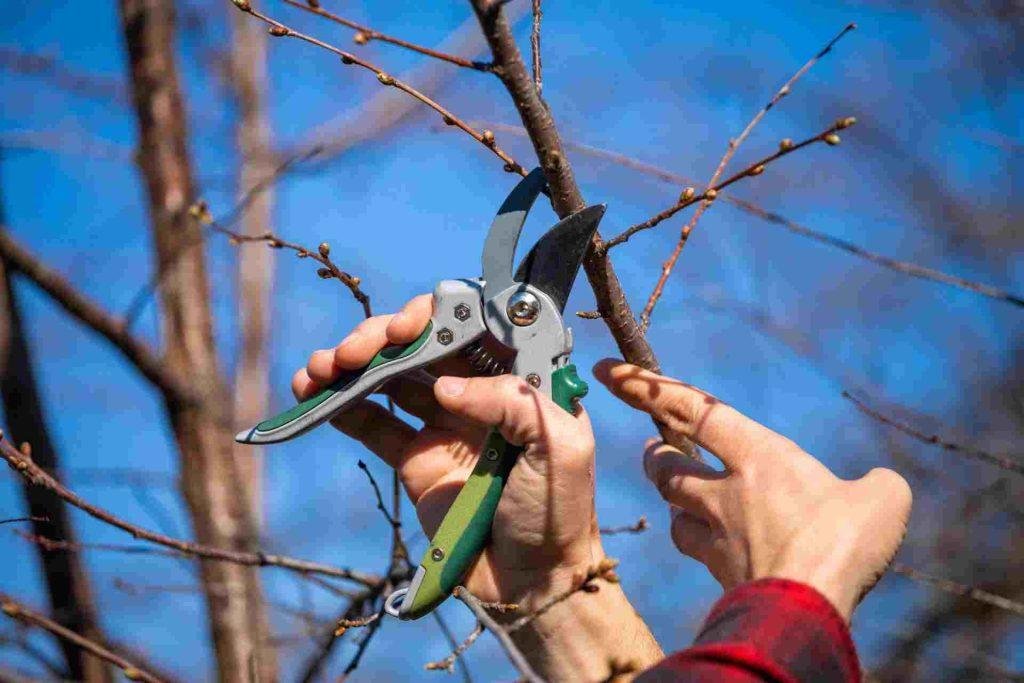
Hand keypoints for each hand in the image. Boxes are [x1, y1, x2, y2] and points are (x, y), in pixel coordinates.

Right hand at [293, 294, 603, 609]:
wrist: (531, 582)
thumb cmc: (557, 510)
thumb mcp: (557, 447)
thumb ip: (510, 402)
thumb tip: (445, 386)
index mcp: (518, 379)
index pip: (473, 325)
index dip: (435, 315)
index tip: (406, 326)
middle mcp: (477, 392)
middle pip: (421, 344)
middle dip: (380, 337)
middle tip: (351, 352)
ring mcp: (441, 424)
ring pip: (389, 376)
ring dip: (350, 364)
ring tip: (318, 370)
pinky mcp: (413, 459)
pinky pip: (372, 422)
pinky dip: (340, 405)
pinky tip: (314, 395)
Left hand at [593, 359, 911, 620]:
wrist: (805, 613)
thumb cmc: (841, 546)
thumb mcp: (881, 501)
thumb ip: (875, 485)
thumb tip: (878, 486)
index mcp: (758, 457)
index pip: (692, 409)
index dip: (647, 388)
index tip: (608, 372)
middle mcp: (725, 493)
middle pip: (664, 467)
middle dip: (656, 454)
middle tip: (657, 448)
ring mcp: (717, 536)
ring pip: (673, 511)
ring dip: (673, 500)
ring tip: (680, 495)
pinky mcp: (719, 574)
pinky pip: (697, 551)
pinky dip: (700, 543)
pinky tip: (716, 547)